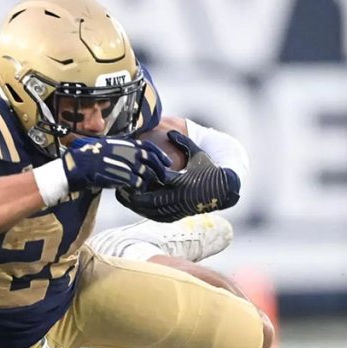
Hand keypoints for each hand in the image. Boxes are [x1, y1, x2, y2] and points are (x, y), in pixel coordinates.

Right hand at [62, 137, 170, 190]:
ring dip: (149, 180)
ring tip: (147, 185)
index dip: (160, 154)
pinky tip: (137, 190)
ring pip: (146, 172)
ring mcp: (125, 163)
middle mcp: (127, 151)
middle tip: (164, 177)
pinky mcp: (121, 176)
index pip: (148, 147)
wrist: (77, 165)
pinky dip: (139, 187)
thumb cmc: (88, 157)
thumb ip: (120, 150)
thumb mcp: (106, 147)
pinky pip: (137, 183)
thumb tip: (131, 154)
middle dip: (160, 169)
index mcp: (124, 143)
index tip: (167, 162)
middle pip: (151, 160)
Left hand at [115, 131, 239, 221]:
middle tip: (122, 188)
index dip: (145, 176)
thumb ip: (183, 142)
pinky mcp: (179, 215)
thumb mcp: (198, 153)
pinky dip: (146, 213)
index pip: (159, 179)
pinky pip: (158, 217)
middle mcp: (180, 197)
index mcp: (183, 181)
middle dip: (135, 196)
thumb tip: (170, 130)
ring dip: (137, 206)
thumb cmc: (210, 168)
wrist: (225, 190)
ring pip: (152, 211)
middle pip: (150, 200)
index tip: (132, 171)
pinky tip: (137, 207)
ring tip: (125, 198)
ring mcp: (179, 208)